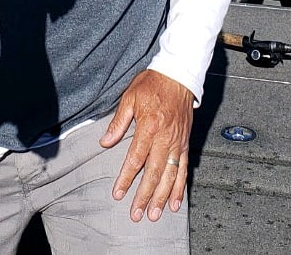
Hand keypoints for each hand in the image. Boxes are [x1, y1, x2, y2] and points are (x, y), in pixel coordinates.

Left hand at [100, 69, 192, 221]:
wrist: (178, 75)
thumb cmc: (153, 84)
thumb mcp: (129, 97)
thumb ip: (118, 122)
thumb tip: (105, 142)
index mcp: (149, 127)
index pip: (135, 159)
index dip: (126, 178)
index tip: (118, 194)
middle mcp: (165, 138)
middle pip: (154, 173)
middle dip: (144, 196)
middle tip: (136, 214)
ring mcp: (177, 143)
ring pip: (170, 176)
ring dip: (162, 197)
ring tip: (154, 214)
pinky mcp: (185, 143)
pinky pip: (183, 169)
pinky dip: (180, 187)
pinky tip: (175, 202)